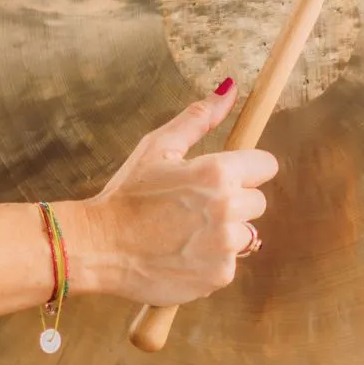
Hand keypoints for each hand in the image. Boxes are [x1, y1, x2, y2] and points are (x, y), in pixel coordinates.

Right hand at [77, 82, 278, 306]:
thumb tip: (229, 89)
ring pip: (245, 235)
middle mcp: (227, 209)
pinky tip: (181, 255)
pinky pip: (229, 263)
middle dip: (233, 202)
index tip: (225, 177)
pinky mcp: (219, 276)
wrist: (97, 247)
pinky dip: (210, 262)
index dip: (245, 170)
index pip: (266, 165)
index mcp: (218, 172)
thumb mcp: (158, 148)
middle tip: (193, 208)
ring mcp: (225, 246)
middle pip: (258, 202)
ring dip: (223, 234)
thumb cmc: (127, 195)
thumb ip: (199, 118)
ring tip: (184, 233)